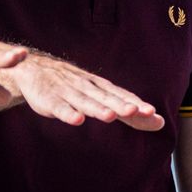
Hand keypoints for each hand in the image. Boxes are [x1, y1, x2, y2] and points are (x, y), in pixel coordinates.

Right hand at [5, 53, 164, 129]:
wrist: (34, 69)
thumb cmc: (74, 86)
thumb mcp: (99, 94)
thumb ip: (124, 108)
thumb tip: (157, 122)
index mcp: (101, 87)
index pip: (123, 97)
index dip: (138, 106)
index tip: (154, 116)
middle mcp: (88, 88)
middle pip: (108, 99)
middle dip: (124, 105)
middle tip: (140, 112)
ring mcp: (68, 93)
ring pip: (86, 102)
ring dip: (98, 109)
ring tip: (111, 116)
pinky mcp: (50, 100)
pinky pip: (60, 108)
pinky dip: (68, 113)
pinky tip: (77, 120)